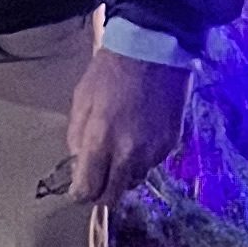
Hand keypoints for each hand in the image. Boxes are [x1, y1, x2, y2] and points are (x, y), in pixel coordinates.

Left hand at [63, 47, 192, 207]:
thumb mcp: (81, 98)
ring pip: (133, 181)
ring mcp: (153, 153)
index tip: (78, 186)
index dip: (79, 193)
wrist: (154, 49)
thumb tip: (77, 164)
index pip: (88, 190)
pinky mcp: (171, 146)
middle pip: (112, 197)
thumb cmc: (111, 70)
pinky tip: (140, 134)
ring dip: (123, 174)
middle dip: (101, 192)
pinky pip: (151, 164)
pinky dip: (142, 158)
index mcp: (101, 141)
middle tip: (97, 177)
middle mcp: (129, 154)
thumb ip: (76, 136)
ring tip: (120, 148)